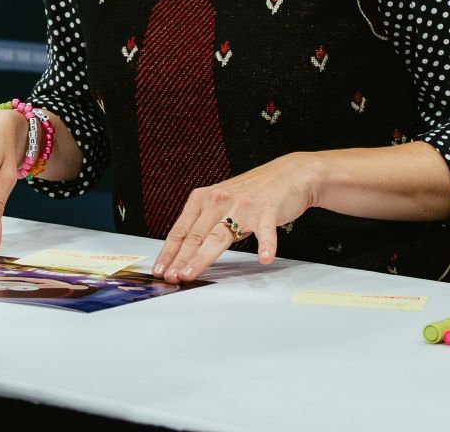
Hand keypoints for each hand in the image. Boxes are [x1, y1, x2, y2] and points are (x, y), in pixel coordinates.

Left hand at [153, 152, 320, 283]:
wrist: (289, 173)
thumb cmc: (254, 191)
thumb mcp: (222, 201)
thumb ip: (206, 221)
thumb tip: (186, 248)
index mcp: (205, 198)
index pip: (181, 230)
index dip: (169, 251)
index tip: (160, 269)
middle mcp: (219, 200)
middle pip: (195, 235)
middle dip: (179, 259)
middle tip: (169, 277)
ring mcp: (243, 206)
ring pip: (219, 236)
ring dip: (202, 257)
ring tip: (191, 273)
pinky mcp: (267, 209)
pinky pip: (265, 231)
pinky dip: (265, 245)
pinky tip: (263, 258)